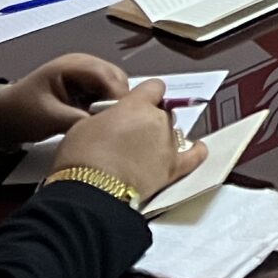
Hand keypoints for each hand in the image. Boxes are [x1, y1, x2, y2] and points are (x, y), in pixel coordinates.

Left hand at [0, 53, 131, 150]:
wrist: (1, 117)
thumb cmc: (21, 113)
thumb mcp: (49, 118)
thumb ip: (79, 119)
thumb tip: (106, 126)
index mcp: (74, 65)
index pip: (108, 75)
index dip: (119, 95)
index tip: (125, 117)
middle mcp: (84, 65)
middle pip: (116, 78)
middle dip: (119, 99)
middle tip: (119, 123)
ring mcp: (85, 75)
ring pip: (114, 86)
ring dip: (114, 103)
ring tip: (111, 123)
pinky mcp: (85, 87)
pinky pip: (106, 94)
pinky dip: (107, 106)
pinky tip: (103, 120)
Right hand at [53, 80, 204, 203]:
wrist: (91, 190)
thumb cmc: (81, 157)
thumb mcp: (85, 125)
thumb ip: (107, 116)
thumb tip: (113, 120)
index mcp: (137, 105)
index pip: (154, 88)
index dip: (146, 95)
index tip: (139, 102)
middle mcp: (158, 120)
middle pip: (163, 112)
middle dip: (149, 120)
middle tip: (130, 136)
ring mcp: (168, 144)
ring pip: (173, 132)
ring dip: (162, 138)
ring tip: (143, 152)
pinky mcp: (172, 168)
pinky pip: (194, 156)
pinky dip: (196, 151)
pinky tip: (196, 148)